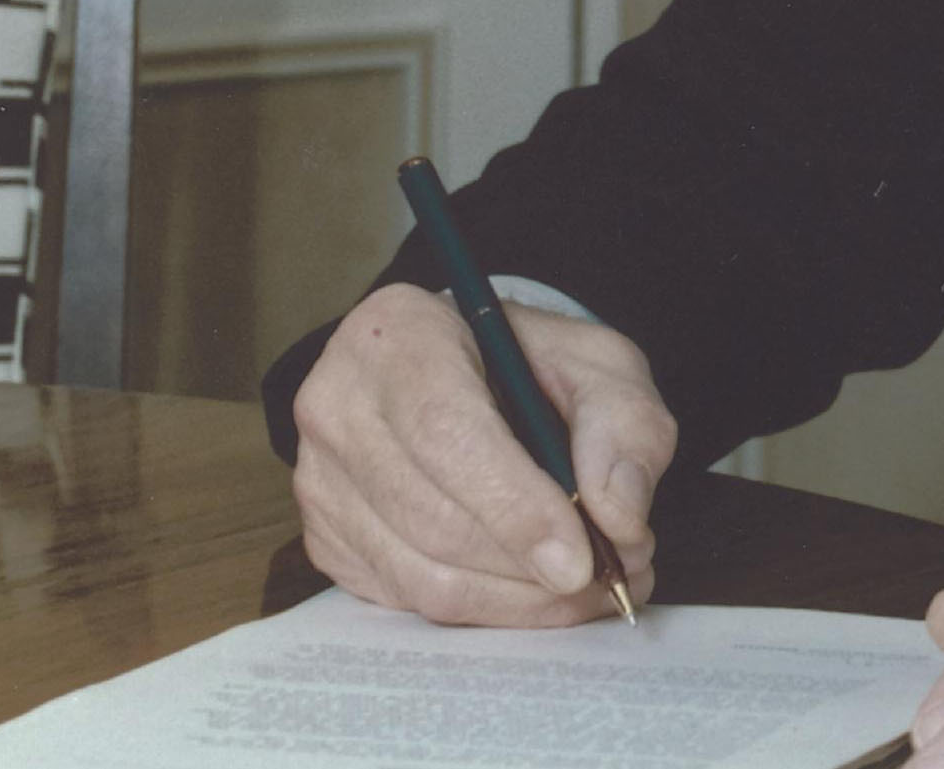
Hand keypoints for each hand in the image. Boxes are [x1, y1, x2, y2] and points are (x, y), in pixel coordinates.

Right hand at [289, 281, 678, 625]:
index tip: (580, 560)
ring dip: (516, 600)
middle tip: (616, 577)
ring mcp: (321, 478)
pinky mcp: (326, 539)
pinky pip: (407, 600)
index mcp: (398, 334)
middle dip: (532, 567)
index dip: (514, 507)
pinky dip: (483, 610)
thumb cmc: (525, 365)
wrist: (459, 374)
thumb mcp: (596, 363)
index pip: (445, 431)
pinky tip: (532, 592)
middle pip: (432, 515)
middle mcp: (338, 405)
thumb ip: (623, 425)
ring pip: (421, 573)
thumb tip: (618, 515)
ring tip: (588, 591)